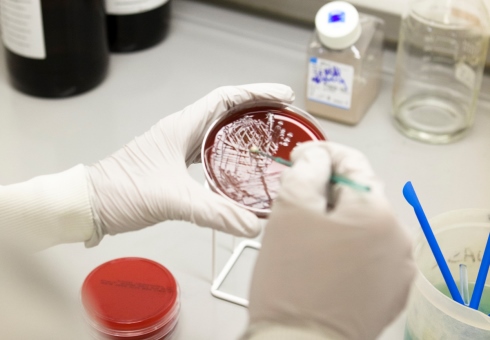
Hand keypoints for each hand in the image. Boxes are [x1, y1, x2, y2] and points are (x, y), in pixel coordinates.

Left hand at [86, 84, 293, 239]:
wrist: (91, 204)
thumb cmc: (120, 191)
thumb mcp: (172, 199)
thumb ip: (214, 212)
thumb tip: (252, 225)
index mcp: (181, 127)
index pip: (225, 98)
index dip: (256, 93)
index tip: (283, 97)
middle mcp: (181, 132)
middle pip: (226, 110)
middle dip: (257, 109)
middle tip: (285, 119)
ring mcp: (177, 148)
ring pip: (218, 131)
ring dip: (244, 130)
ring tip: (270, 138)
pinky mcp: (175, 164)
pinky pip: (209, 152)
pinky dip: (229, 154)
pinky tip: (240, 167)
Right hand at [247, 141, 415, 339]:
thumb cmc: (291, 277)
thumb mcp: (290, 211)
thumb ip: (306, 170)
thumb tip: (317, 156)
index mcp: (377, 212)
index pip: (354, 164)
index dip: (324, 153)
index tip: (299, 155)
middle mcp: (399, 237)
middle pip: (361, 196)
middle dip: (329, 189)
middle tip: (296, 197)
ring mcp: (399, 268)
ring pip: (366, 225)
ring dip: (339, 219)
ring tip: (307, 232)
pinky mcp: (391, 292)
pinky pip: (370, 254)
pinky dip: (349, 246)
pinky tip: (324, 258)